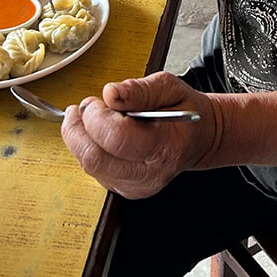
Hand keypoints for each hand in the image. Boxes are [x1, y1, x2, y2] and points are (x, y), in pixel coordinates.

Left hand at [61, 72, 220, 198]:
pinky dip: (88, 148)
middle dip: (78, 129)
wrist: (197, 139)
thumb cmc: (184, 112)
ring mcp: (135, 186)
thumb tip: (111, 92)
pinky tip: (99, 134)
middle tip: (84, 107)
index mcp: (165, 146)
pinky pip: (93, 170)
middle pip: (95, 158)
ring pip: (89, 166)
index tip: (95, 101)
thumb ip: (139, 89)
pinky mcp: (124, 189)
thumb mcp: (169, 87)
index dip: (96, 117)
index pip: (117, 138)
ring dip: (80, 138)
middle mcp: (149, 173)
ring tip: (91, 117)